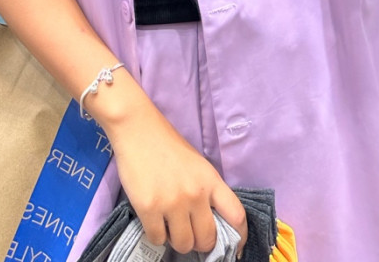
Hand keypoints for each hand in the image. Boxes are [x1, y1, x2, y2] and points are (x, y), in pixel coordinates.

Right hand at [108, 102, 247, 255]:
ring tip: (171, 226)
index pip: (237, 215)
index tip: (234, 248)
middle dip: (201, 243)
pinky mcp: (149, 208)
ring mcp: (172, 202)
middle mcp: (195, 194)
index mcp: (211, 181)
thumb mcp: (198, 166)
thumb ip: (207, 192)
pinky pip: (158, 239)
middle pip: (207, 239)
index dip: (240, 237)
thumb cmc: (168, 146)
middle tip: (191, 235)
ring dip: (178, 241)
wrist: (139, 130)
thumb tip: (209, 223)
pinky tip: (155, 221)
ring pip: (183, 245)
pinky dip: (157, 235)